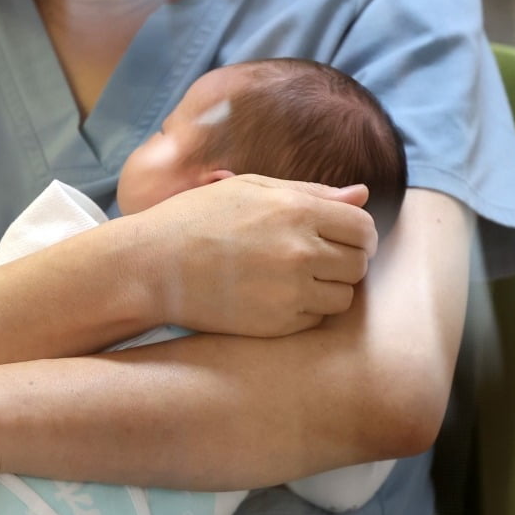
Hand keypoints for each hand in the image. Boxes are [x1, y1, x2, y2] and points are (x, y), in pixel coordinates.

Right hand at [130, 175, 376, 337]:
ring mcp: (288, 291)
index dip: (359, 235)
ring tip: (298, 282)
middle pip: (359, 263)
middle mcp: (299, 251)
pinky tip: (279, 299)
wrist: (152, 266)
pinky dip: (307, 312)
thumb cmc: (196, 220)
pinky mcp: (275, 324)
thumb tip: (363, 195)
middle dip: (346, 262)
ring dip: (330, 289)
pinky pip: (316, 320)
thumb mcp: (250, 190)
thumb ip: (311, 193)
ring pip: (344, 297)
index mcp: (296, 210)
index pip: (363, 227)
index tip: (344, 240)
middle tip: (319, 262)